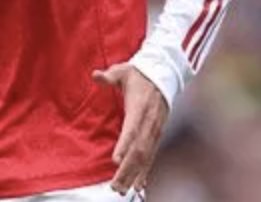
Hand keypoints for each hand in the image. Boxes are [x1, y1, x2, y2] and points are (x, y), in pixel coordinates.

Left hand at [93, 63, 168, 194]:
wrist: (163, 74)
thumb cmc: (139, 74)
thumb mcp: (123, 71)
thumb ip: (109, 76)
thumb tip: (96, 75)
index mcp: (139, 107)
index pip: (131, 129)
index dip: (124, 145)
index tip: (116, 160)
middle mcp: (148, 122)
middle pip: (139, 150)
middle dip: (127, 170)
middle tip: (115, 186)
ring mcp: (154, 130)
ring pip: (145, 157)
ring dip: (134, 175)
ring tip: (123, 190)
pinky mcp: (157, 135)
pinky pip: (151, 156)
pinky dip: (145, 172)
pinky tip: (138, 185)